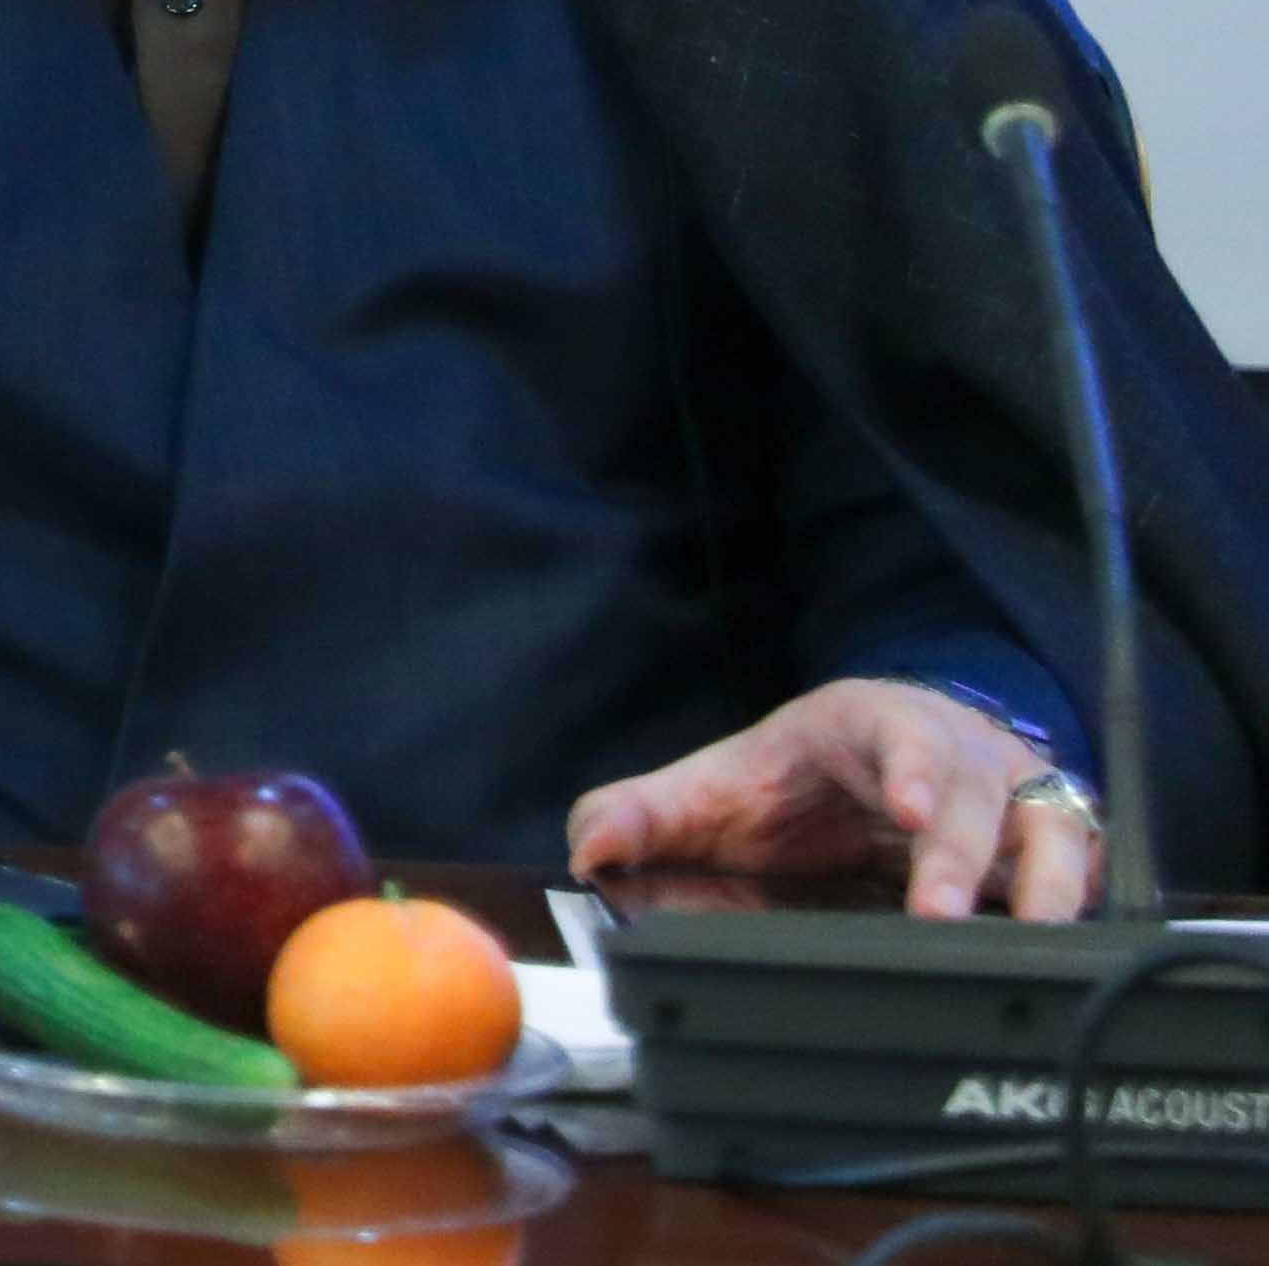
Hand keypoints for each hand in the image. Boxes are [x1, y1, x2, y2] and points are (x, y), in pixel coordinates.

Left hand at [567, 680, 1097, 920]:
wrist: (871, 761)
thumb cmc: (796, 775)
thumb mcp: (719, 785)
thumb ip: (644, 813)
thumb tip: (588, 851)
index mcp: (872, 724)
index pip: (899, 735)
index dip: (906, 769)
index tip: (903, 809)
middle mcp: (956, 754)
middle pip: (975, 794)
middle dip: (959, 853)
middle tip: (938, 912)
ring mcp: (1011, 797)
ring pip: (1051, 830)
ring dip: (1042, 882)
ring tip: (1033, 935)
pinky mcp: (1047, 846)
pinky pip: (1081, 870)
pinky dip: (1076, 902)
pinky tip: (1064, 946)